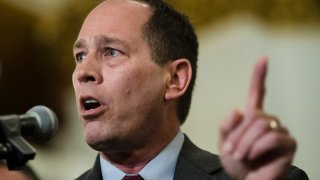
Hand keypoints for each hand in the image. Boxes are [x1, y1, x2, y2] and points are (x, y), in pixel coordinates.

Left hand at [219, 57, 296, 179]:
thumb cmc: (236, 161)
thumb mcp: (224, 141)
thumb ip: (226, 124)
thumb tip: (238, 110)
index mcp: (252, 116)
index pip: (257, 92)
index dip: (259, 75)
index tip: (263, 58)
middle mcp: (268, 120)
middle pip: (254, 115)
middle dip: (238, 135)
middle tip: (231, 151)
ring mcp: (279, 131)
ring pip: (261, 124)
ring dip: (245, 142)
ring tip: (240, 156)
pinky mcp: (288, 143)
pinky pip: (272, 136)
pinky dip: (257, 147)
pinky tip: (253, 156)